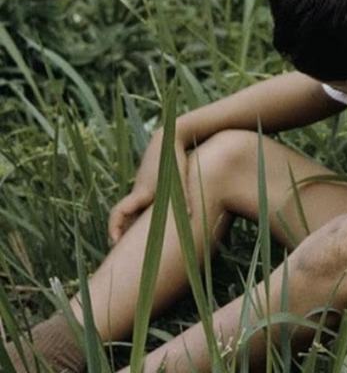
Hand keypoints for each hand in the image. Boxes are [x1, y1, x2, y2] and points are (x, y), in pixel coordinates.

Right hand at [108, 129, 187, 243]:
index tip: (114, 243)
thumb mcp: (180, 180)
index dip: (114, 228)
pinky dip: (140, 216)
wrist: (168, 139)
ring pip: (131, 211)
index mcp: (142, 192)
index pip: (120, 213)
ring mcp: (141, 188)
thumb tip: (190, 215)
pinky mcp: (146, 185)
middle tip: (118, 250)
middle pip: (122, 216)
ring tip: (133, 244)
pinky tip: (148, 226)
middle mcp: (137, 192)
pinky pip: (140, 204)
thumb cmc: (175, 159)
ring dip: (129, 226)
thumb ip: (184, 198)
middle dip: (119, 232)